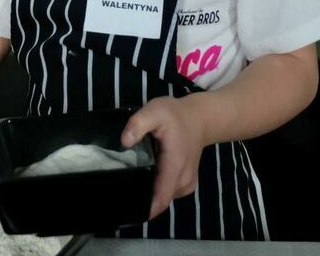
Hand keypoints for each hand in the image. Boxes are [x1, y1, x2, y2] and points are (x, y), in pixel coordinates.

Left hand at [122, 96, 206, 219]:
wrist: (199, 118)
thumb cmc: (176, 116)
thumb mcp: (155, 111)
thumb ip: (139, 124)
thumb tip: (125, 141)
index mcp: (175, 168)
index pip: (160, 201)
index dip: (143, 208)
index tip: (124, 206)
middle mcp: (183, 181)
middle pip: (158, 201)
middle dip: (140, 197)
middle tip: (119, 184)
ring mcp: (186, 184)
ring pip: (162, 197)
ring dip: (148, 191)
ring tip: (132, 176)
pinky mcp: (185, 184)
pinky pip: (167, 192)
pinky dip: (156, 187)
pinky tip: (147, 173)